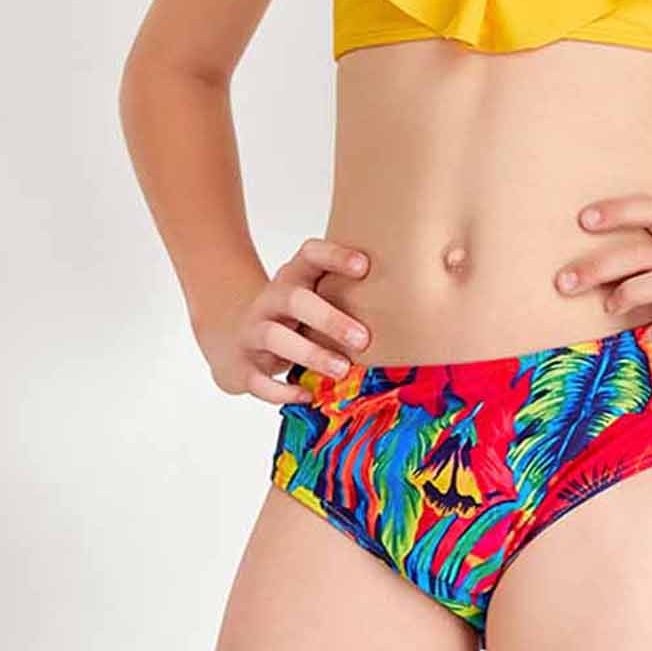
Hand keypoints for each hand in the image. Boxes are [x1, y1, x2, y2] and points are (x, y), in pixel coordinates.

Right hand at [196, 238, 373, 403]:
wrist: (235, 334)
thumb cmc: (296, 316)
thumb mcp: (315, 296)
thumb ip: (349, 294)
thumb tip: (416, 299)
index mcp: (294, 277)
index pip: (310, 254)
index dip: (335, 255)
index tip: (365, 267)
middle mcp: (271, 299)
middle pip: (296, 299)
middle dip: (330, 318)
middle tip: (364, 338)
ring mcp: (253, 330)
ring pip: (276, 336)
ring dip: (311, 354)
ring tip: (342, 371)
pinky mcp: (242, 365)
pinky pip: (258, 379)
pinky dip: (282, 391)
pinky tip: (307, 396)